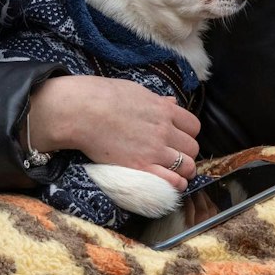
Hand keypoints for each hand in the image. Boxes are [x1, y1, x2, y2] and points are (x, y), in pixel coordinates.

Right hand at [27, 77, 200, 190]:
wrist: (81, 111)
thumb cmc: (103, 97)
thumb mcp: (136, 91)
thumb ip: (157, 100)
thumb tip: (171, 103)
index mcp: (164, 110)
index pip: (194, 126)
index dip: (188, 134)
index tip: (179, 138)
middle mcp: (164, 131)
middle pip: (193, 148)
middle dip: (187, 153)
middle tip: (175, 156)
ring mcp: (154, 150)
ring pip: (187, 166)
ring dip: (184, 170)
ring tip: (175, 172)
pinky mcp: (141, 167)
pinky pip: (172, 180)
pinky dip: (176, 183)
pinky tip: (172, 183)